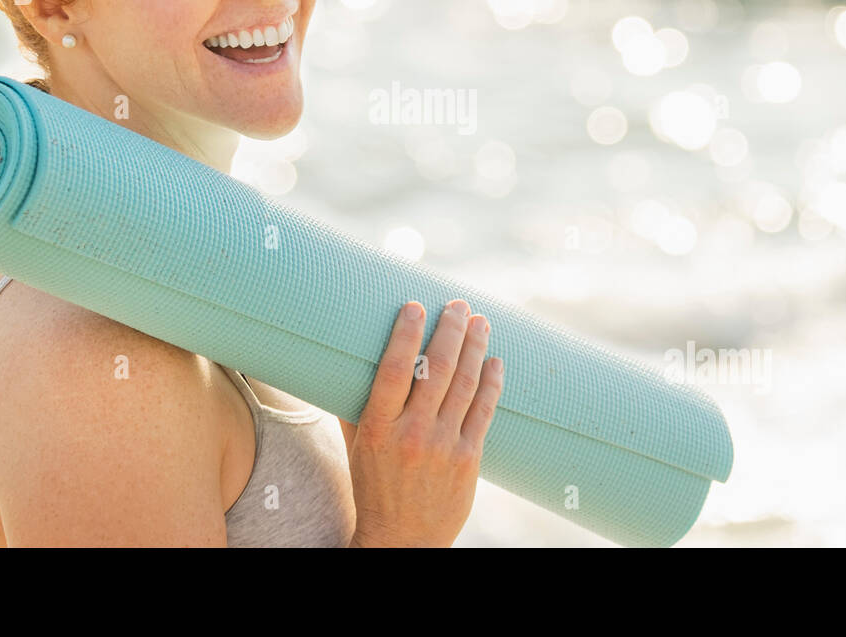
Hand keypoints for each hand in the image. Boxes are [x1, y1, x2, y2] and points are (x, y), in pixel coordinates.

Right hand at [342, 298, 503, 546]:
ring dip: (474, 347)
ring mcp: (444, 446)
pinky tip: (494, 361)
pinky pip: (484, 411)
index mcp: (378, 428)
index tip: (415, 305)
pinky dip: (491, 382)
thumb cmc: (373, 487)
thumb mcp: (356, 447)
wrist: (402, 540)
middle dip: (450, 330)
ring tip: (479, 322)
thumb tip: (350, 363)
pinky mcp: (469, 459)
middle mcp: (412, 433)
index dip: (406, 334)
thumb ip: (354, 406)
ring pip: (465, 384)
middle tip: (458, 305)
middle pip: (437, 369)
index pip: (392, 370)